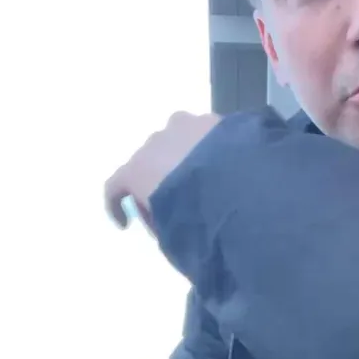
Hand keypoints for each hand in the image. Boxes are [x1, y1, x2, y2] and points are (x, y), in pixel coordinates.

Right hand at [104, 111, 221, 230]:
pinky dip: (208, 152)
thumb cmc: (197, 218)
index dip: (115, 206)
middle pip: (149, 162)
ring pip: (178, 144)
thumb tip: (168, 222)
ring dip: (183, 161)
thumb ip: (160, 226)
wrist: (243, 187)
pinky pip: (205, 137)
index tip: (126, 224)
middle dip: (156, 181)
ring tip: (202, 182)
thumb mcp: (171, 238)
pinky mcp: (217, 121)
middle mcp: (157, 141)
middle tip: (173, 204)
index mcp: (138, 169)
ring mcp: (187, 126)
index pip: (115, 185)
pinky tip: (224, 169)